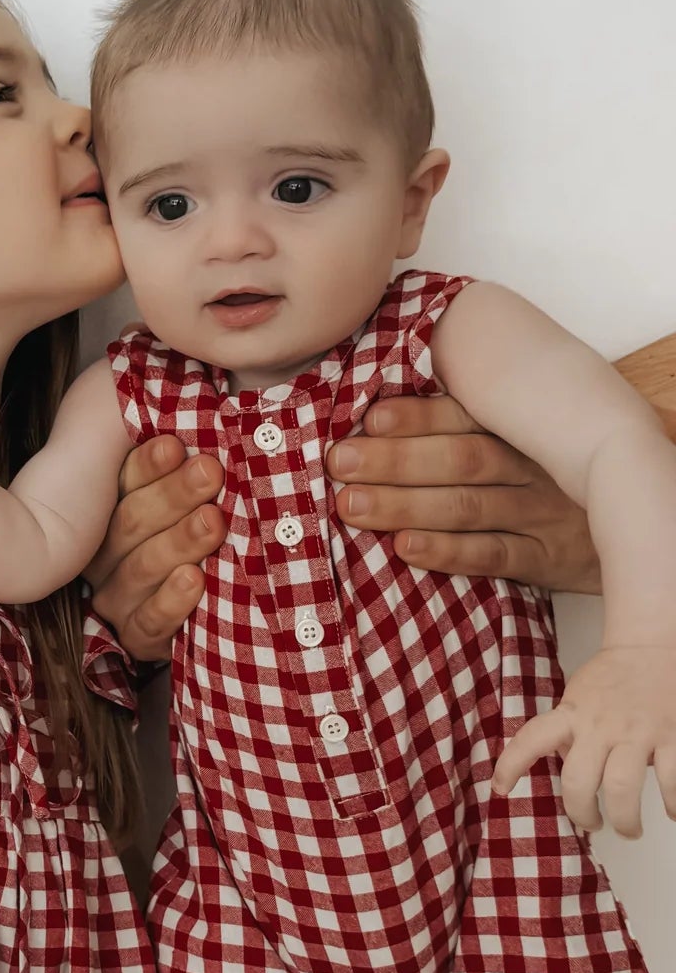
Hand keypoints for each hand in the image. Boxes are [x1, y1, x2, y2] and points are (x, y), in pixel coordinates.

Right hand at [85, 435, 224, 662]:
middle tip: (209, 473)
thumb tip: (205, 425)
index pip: (121, 485)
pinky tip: (194, 579)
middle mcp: (103, 556)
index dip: (146, 465)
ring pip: (140, 568)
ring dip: (179, 542)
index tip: (175, 445)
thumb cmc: (202, 541)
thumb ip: (190, 472)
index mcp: (109, 515)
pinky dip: (172, 600)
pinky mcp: (137, 638)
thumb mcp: (197, 503)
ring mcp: (117, 599)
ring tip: (213, 522)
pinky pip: (148, 621)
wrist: (206, 616)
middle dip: (173, 495)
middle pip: (129, 523)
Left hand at [328, 395, 600, 594]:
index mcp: (522, 430)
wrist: (630, 526)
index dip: (417, 416)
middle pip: (461, 459)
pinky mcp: (549, 559)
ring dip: (406, 505)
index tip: (368, 418)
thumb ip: (465, 427)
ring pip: (470, 505)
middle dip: (395, 461)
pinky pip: (496, 555)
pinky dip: (449, 552)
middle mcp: (534, 466)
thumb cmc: (550, 478)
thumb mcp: (521, 442)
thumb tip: (373, 413)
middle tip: (341, 465)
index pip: (466, 416)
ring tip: (353, 505)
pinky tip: (406, 547)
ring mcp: (543, 513)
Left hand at [492, 645, 675, 836]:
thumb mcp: (577, 698)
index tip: (500, 789)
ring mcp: (638, 732)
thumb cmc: (611, 678)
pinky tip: (670, 813)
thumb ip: (568, 732)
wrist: (651, 646)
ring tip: (629, 829)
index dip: (511, 765)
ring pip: (622, 788)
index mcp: (572, 715)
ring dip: (625, 820)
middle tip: (592, 824)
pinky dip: (672, 804)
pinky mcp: (673, 736)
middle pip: (579, 781)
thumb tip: (567, 769)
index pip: (532, 739)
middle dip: (582, 814)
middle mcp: (601, 726)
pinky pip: (671, 780)